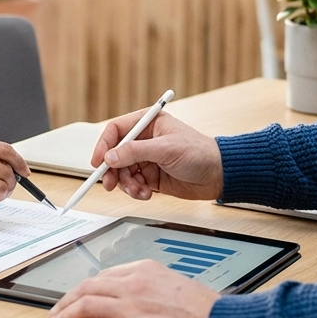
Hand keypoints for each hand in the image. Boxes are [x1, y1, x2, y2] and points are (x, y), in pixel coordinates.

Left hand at [47, 260, 217, 317]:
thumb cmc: (206, 311)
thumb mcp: (176, 283)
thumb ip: (151, 286)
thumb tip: (135, 297)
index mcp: (144, 271)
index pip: (104, 276)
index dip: (84, 289)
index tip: (77, 297)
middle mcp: (133, 286)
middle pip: (87, 288)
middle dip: (67, 300)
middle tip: (56, 311)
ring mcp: (131, 309)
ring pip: (85, 306)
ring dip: (65, 316)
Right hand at [91, 109, 223, 202]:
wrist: (219, 175)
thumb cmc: (199, 153)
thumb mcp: (165, 149)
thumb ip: (135, 152)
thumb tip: (110, 157)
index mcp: (147, 123)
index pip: (116, 130)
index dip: (104, 145)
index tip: (98, 162)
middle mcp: (144, 140)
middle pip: (115, 154)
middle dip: (112, 170)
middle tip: (110, 184)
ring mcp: (146, 159)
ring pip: (122, 172)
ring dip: (127, 184)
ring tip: (139, 191)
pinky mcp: (151, 176)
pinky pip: (133, 184)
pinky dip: (136, 191)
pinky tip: (147, 194)